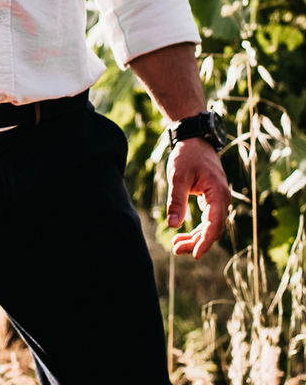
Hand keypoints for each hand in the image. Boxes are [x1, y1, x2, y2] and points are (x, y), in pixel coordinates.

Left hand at [166, 137, 229, 258]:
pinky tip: (182, 235)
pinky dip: (196, 228)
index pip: (215, 224)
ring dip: (195, 238)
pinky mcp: (211, 199)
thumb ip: (176, 200)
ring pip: (210, 226)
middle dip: (196, 242)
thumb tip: (172, 225)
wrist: (194, 140)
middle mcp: (222, 199)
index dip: (205, 241)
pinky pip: (207, 219)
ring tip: (176, 246)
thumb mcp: (178, 177)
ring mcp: (218, 199)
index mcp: (218, 194)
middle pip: (213, 229)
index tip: (195, 255)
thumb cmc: (186, 156)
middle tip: (176, 250)